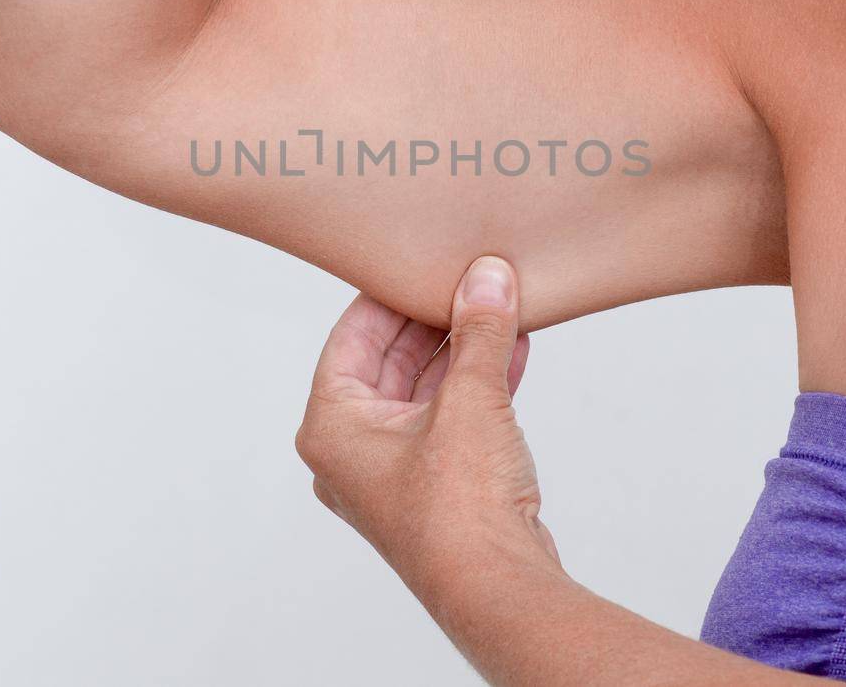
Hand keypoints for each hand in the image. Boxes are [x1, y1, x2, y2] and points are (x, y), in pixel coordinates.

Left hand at [295, 256, 558, 598]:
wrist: (495, 586)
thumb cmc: (458, 509)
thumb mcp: (470, 399)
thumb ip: (478, 332)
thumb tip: (488, 278)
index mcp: (332, 425)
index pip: (351, 336)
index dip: (387, 294)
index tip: (417, 260)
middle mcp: (353, 449)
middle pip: (390, 361)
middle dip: (434, 320)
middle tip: (469, 278)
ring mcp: (394, 471)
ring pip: (426, 390)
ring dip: (464, 350)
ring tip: (500, 306)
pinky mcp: (436, 486)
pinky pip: (451, 417)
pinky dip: (479, 385)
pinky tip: (514, 350)